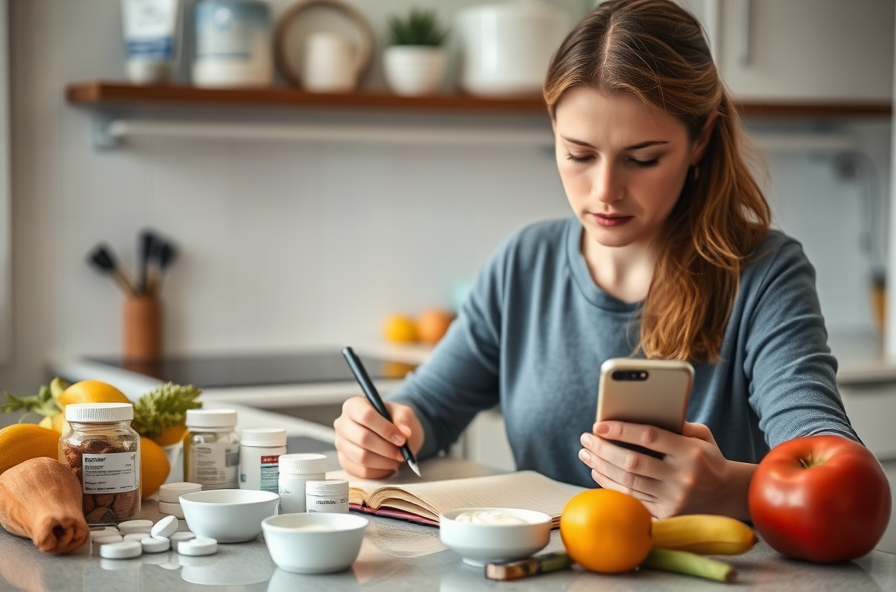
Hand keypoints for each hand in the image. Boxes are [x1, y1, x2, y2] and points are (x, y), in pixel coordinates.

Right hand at [333, 396, 424, 478]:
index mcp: (354, 405)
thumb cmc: (393, 420)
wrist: (390, 434)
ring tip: (397, 458)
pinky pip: (362, 471)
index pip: (366, 416)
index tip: (401, 439)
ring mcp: (341, 444)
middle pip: (362, 438)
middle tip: (402, 452)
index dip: (385, 429)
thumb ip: (404, 418)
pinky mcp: (344, 462)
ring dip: (384, 461)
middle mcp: (342, 424)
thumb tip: (405, 431)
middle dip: (386, 448)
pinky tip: (389, 464)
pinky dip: (379, 471)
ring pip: (362, 457)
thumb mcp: (402, 413)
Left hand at [578, 421, 752, 519]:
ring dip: (601, 467)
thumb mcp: (701, 435)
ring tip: (586, 454)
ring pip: (628, 482)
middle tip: (586, 438)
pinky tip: (597, 472)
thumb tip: (636, 414)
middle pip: (632, 462)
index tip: (599, 425)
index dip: (621, 429)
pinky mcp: (667, 514)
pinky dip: (610, 485)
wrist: (729, 495)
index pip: (649, 436)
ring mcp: (673, 499)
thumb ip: (675, 423)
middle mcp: (682, 477)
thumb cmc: (709, 458)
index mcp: (690, 452)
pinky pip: (631, 498)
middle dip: (603, 449)